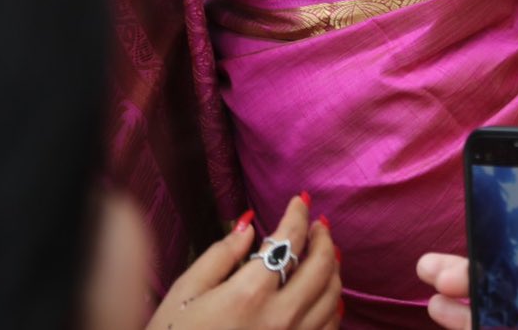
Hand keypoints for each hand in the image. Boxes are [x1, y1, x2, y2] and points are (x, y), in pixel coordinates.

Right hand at [146, 194, 341, 329]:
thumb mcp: (185, 293)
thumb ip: (220, 255)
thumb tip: (248, 226)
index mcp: (250, 294)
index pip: (288, 241)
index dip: (298, 215)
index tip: (301, 201)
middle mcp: (280, 317)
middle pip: (321, 267)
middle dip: (324, 238)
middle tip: (319, 225)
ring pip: (332, 298)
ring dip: (332, 270)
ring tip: (326, 254)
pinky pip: (328, 329)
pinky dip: (332, 306)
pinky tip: (326, 297)